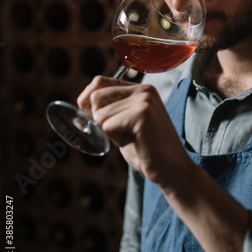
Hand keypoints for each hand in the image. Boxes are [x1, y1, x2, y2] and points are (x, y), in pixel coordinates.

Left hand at [77, 75, 192, 187]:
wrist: (171, 169)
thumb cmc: (146, 150)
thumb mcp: (124, 123)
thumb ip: (109, 110)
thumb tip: (80, 105)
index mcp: (140, 89)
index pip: (100, 82)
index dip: (88, 99)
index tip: (92, 118)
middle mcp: (143, 90)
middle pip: (96, 97)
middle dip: (99, 119)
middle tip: (121, 134)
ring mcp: (143, 100)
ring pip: (100, 114)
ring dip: (109, 132)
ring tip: (132, 138)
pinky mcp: (141, 115)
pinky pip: (108, 125)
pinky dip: (115, 139)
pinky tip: (135, 142)